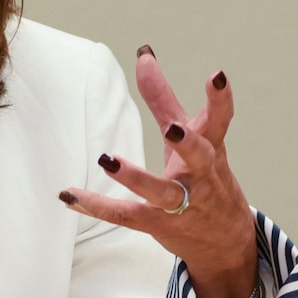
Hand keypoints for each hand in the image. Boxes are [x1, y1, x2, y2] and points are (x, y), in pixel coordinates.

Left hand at [60, 47, 258, 297]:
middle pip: (200, 157)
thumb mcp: (192, 139)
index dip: (220, 98)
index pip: (218, 121)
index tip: (217, 76)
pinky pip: (127, 216)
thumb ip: (164, 99)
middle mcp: (201, 176)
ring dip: (138, 178)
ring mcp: (183, 204)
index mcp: (211, 149)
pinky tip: (69, 195)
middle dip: (188, 143)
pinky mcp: (160, 225)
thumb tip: (143, 54)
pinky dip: (97, 206)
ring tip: (109, 160)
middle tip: (173, 128)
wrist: (227, 243)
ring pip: (163, 193)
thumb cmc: (206, 178)